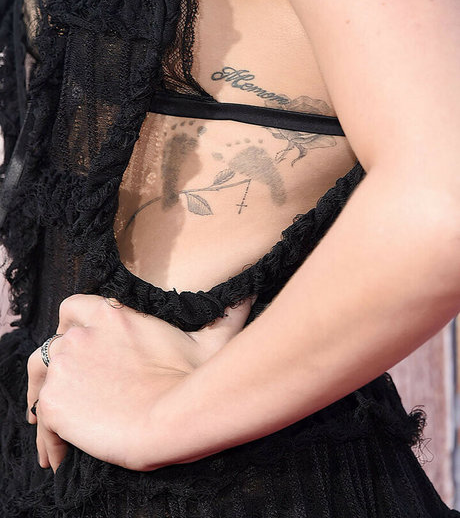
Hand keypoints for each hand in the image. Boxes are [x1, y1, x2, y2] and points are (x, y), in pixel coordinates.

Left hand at [26, 293, 254, 471]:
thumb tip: (249, 291)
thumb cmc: (195, 379)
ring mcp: (64, 368)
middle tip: (69, 387)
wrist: (172, 419)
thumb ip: (225, 312)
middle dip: (59, 364)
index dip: (72, 324)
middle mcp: (80, 334)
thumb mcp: (210, 339)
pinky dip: (47, 438)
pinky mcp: (55, 403)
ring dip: (44, 397)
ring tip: (53, 423)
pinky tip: (57, 455)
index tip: (79, 341)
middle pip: (53, 344)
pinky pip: (42, 421)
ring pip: (41, 379)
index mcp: (110, 314)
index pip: (73, 307)